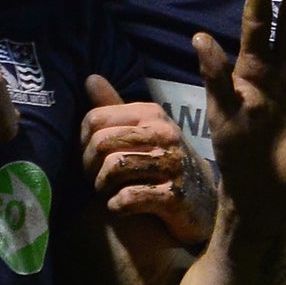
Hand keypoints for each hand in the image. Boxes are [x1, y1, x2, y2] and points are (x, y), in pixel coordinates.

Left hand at [81, 86, 216, 243]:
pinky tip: (121, 206)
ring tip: (108, 192)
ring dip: (101, 187)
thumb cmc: (163, 159)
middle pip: (101, 143)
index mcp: (151, 114)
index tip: (89, 157)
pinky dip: (116, 205)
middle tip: (96, 179)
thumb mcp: (143, 128)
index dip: (82, 142)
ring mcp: (171, 164)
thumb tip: (90, 78)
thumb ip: (114, 106)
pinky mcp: (174, 196)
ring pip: (112, 169)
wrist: (203, 199)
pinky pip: (127, 198)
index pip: (94, 119)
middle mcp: (163, 134)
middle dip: (88, 166)